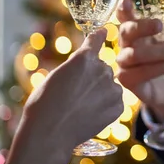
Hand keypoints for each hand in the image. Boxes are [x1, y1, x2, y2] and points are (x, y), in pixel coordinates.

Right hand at [22, 29, 122, 151]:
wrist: (50, 132)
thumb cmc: (44, 104)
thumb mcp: (55, 76)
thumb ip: (74, 66)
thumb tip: (84, 63)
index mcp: (83, 58)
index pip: (96, 40)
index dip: (99, 36)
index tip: (105, 31)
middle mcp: (102, 69)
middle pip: (102, 68)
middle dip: (94, 76)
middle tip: (77, 93)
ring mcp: (112, 88)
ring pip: (110, 86)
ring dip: (101, 92)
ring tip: (82, 107)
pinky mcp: (119, 106)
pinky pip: (115, 102)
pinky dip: (106, 107)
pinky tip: (90, 115)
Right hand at [115, 0, 163, 120]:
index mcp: (137, 33)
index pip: (124, 18)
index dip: (123, 9)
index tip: (128, 0)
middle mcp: (127, 47)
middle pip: (125, 32)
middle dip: (142, 27)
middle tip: (160, 25)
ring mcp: (125, 65)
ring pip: (135, 54)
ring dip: (161, 52)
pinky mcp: (129, 82)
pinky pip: (139, 73)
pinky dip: (160, 67)